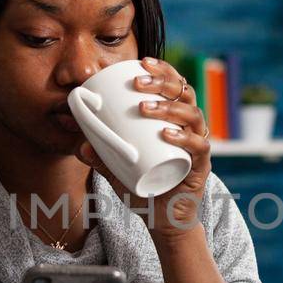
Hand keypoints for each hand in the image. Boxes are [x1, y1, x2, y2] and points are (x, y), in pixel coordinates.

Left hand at [77, 55, 211, 241]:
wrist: (164, 220)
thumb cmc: (145, 188)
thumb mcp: (119, 171)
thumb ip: (103, 158)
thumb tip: (81, 145)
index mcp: (175, 120)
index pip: (174, 86)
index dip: (162, 70)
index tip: (141, 62)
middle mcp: (190, 129)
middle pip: (184, 94)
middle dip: (162, 83)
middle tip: (137, 84)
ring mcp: (197, 147)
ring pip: (192, 116)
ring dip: (168, 108)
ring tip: (145, 108)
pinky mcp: (201, 168)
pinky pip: (198, 148)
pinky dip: (184, 139)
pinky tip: (167, 134)